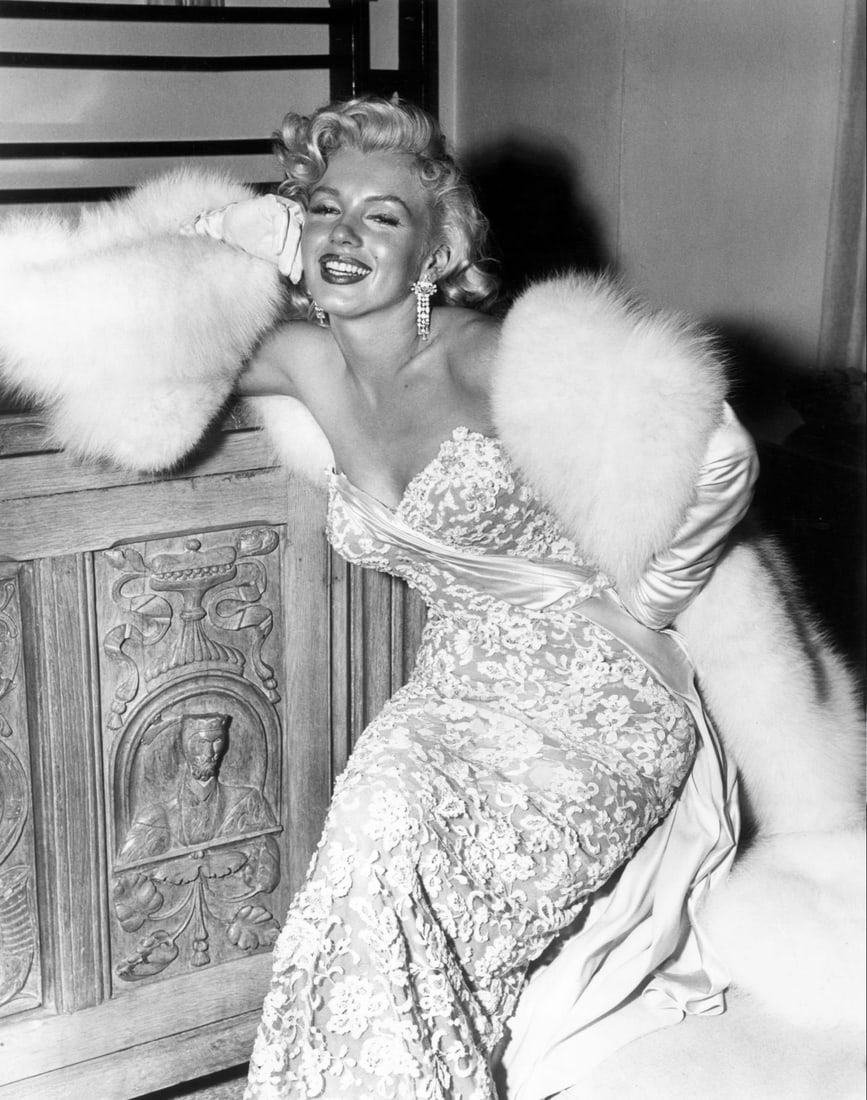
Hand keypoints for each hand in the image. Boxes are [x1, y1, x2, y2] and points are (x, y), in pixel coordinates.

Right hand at [179, 194, 303, 282]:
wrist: (231, 230)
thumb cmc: (254, 242)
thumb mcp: (274, 258)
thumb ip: (289, 263)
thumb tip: (300, 279)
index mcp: (299, 227)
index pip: (305, 245)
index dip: (301, 263)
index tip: (295, 279)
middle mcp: (294, 215)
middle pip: (302, 237)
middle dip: (295, 259)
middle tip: (289, 275)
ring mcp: (284, 206)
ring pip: (294, 228)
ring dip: (289, 251)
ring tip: (282, 266)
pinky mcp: (272, 202)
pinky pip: (281, 217)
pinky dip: (280, 235)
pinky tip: (276, 250)